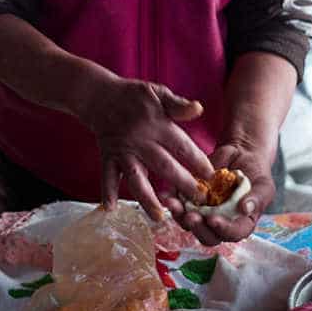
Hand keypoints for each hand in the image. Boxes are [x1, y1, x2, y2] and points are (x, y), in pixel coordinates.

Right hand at [80, 76, 214, 221]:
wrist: (99, 95)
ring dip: (147, 198)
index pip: (181, 146)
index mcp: (157, 124)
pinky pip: (106, 176)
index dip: (198, 161)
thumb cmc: (134, 95)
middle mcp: (140, 140)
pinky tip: (111, 209)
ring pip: (135, 177)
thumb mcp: (158, 93)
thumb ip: (178, 105)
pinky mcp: (107, 157)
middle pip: (163, 166)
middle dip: (182, 185)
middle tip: (198, 202)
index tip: (212, 177)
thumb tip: (199, 108)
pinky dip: (107, 192)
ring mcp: (122, 151)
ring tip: (159, 217)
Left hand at [162, 142, 274, 245]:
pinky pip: (180, 206)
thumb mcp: (263, 185)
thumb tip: (246, 209)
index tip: (214, 219)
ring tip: (174, 204)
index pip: (233, 234)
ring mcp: (205, 213)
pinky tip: (168, 194)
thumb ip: (257, 198)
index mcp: (241, 224)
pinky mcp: (193, 200)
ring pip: (190, 224)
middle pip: (208, 236)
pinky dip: (174, 201)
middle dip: (198, 228)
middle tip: (191, 216)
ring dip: (181, 217)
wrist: (241, 155)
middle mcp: (222, 223)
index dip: (223, 230)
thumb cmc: (256, 173)